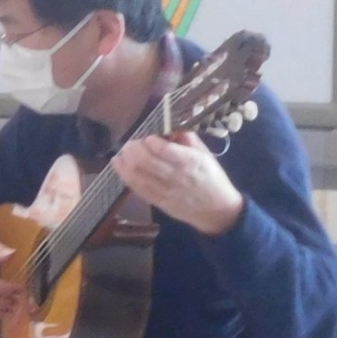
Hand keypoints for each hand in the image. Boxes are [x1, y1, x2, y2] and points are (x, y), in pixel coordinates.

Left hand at [114, 132, 245, 234]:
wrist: (217, 210)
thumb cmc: (212, 178)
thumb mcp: (206, 155)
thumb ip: (188, 139)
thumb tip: (170, 127)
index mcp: (190, 162)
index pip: (163, 149)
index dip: (150, 140)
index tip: (149, 137)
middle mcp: (176, 176)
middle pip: (145, 161)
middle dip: (133, 148)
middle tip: (132, 143)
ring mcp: (165, 190)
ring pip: (137, 174)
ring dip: (125, 160)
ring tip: (123, 152)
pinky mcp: (157, 201)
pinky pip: (136, 187)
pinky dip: (124, 174)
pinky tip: (118, 164)